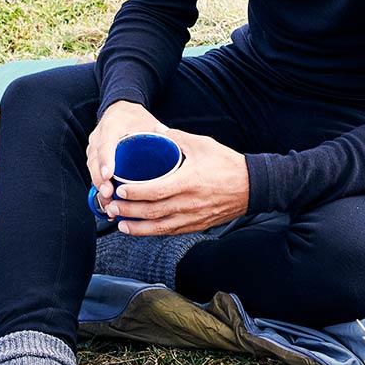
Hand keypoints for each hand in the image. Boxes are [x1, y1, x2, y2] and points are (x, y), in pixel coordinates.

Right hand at [86, 99, 164, 204]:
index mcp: (112, 126)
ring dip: (99, 187)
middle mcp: (99, 136)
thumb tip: (177, 149)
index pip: (106, 144)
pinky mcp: (94, 157)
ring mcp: (94, 147)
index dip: (106, 160)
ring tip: (108, 203)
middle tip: (109, 195)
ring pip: (92, 169)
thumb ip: (160, 134)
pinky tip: (106, 203)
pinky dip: (99, 188)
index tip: (109, 175)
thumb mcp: (147, 123)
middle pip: (95, 161)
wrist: (120, 110)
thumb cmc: (135, 118)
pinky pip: (94, 173)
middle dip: (100, 180)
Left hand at [108, 128, 249, 235]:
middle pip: (153, 211)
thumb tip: (155, 132)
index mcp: (189, 181)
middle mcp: (189, 203)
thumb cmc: (227, 164)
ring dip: (137, 227)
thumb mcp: (202, 145)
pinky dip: (153, 232)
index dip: (135, 192)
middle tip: (112, 207)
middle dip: (129, 211)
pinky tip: (140, 229)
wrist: (252, 186)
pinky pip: (171, 231)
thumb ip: (176, 138)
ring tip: (120, 223)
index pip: (156, 190)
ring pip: (160, 226)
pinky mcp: (197, 225)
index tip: (120, 189)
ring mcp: (193, 217)